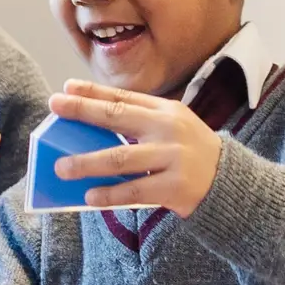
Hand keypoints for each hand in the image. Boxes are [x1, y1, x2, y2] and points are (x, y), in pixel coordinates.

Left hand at [47, 80, 222, 217]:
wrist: (230, 182)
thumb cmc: (190, 154)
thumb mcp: (172, 128)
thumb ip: (139, 124)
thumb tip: (89, 127)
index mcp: (166, 111)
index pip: (123, 97)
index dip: (93, 92)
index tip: (66, 88)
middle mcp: (168, 129)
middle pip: (117, 117)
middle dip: (82, 110)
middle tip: (54, 106)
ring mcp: (172, 157)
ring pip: (120, 158)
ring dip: (87, 162)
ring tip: (61, 168)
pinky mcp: (175, 186)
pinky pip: (135, 191)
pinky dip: (110, 194)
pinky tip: (90, 196)